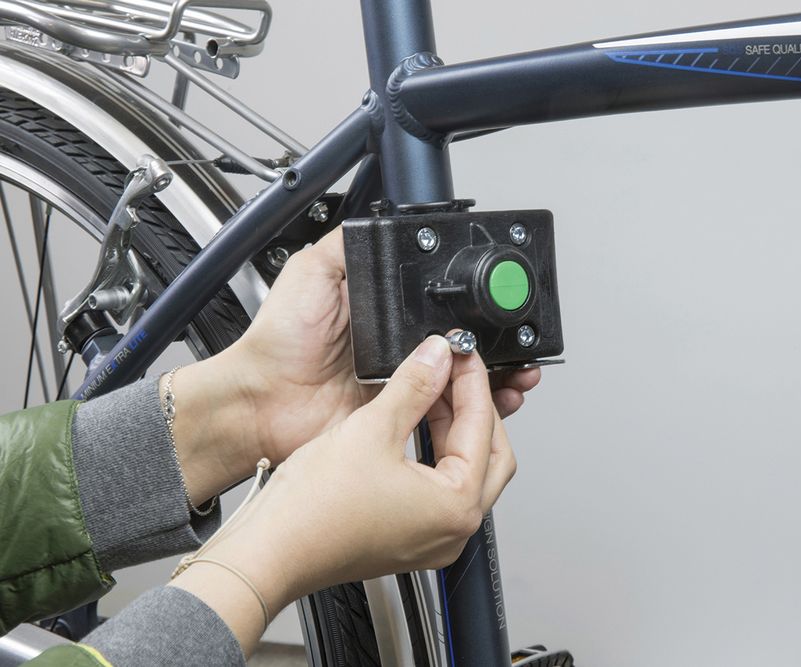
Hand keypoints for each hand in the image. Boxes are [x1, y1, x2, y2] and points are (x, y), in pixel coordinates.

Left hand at [169, 227, 539, 500]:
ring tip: (518, 368)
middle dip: (498, 342)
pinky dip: (474, 412)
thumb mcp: (313, 270)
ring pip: (466, 381)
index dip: (472, 305)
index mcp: (387, 312)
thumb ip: (350, 244)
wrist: (263, 400)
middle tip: (518, 338)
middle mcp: (401, 348)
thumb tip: (386, 221)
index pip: (444, 305)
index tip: (498, 303)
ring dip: (497, 376)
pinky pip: (447, 416)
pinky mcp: (401, 418)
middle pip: (464, 344)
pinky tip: (494, 400)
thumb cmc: (279, 341)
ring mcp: (403, 385)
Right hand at [171, 337, 513, 652]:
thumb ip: (414, 386)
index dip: (472, 381)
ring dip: (453, 428)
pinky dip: (433, 452)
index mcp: (457, 507)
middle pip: (489, 454)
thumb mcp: (371, 429)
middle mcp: (453, 530)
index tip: (461, 353)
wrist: (268, 552)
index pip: (482, 427)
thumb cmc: (312, 512)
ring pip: (464, 470)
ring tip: (431, 388)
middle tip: (455, 371)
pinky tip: (412, 423)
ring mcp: (431, 538)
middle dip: (475, 408)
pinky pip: (438, 488)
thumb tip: (437, 357)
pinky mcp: (407, 537)